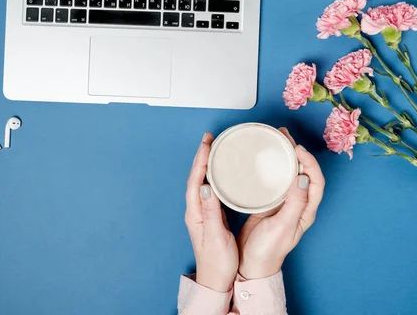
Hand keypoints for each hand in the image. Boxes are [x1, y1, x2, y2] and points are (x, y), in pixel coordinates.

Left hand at [185, 132, 238, 291]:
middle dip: (202, 156)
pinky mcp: (210, 215)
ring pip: (202, 180)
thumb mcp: (216, 237)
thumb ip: (211, 212)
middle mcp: (196, 210)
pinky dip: (214, 175)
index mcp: (195, 214)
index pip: (195, 181)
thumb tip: (205, 187)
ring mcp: (202, 212)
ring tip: (214, 147)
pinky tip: (221, 171)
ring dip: (207, 163)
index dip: (200, 161)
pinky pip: (210, 188)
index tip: (207, 144)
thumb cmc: (217, 261)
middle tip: (210, 138)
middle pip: (196, 176)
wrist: (216, 279)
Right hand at [237, 127, 325, 279]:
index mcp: (305, 211)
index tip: (296, 148)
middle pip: (304, 173)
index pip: (316, 181)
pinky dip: (272, 166)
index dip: (310, 162)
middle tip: (284, 135)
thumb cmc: (268, 250)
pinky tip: (263, 159)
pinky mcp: (269, 203)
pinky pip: (275, 180)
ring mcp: (283, 203)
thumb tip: (304, 178)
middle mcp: (298, 204)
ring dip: (285, 156)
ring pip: (290, 174)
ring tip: (276, 140)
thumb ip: (295, 203)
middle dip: (297, 152)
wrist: (251, 264)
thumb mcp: (282, 226)